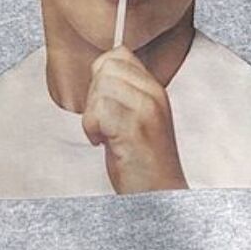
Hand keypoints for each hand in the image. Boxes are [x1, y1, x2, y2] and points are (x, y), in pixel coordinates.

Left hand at [82, 45, 187, 192]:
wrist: (158, 194)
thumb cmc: (140, 160)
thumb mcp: (135, 117)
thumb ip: (122, 91)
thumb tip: (99, 68)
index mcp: (154, 88)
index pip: (118, 55)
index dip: (100, 77)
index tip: (104, 105)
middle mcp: (154, 94)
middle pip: (106, 67)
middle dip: (93, 96)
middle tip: (104, 124)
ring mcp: (147, 109)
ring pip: (101, 87)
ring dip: (92, 115)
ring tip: (105, 135)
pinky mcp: (136, 128)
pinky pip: (99, 110)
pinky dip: (93, 128)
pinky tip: (104, 143)